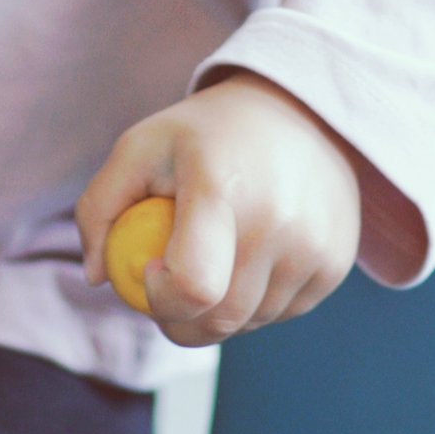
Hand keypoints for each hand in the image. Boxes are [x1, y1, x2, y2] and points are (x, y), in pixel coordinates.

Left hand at [75, 71, 361, 346]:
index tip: (150, 270)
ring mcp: (314, 245)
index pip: (194, 285)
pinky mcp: (336, 263)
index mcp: (221, 187)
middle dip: (180, 321)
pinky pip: (282, 313)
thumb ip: (100, 208)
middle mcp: (277, 220)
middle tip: (165, 289)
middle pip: (220, 318)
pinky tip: (249, 257)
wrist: (295, 111)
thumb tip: (98, 277)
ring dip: (219, 313)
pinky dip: (256, 303)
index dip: (162, 297)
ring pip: (250, 322)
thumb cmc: (202, 136)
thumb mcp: (140, 148)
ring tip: (211, 260)